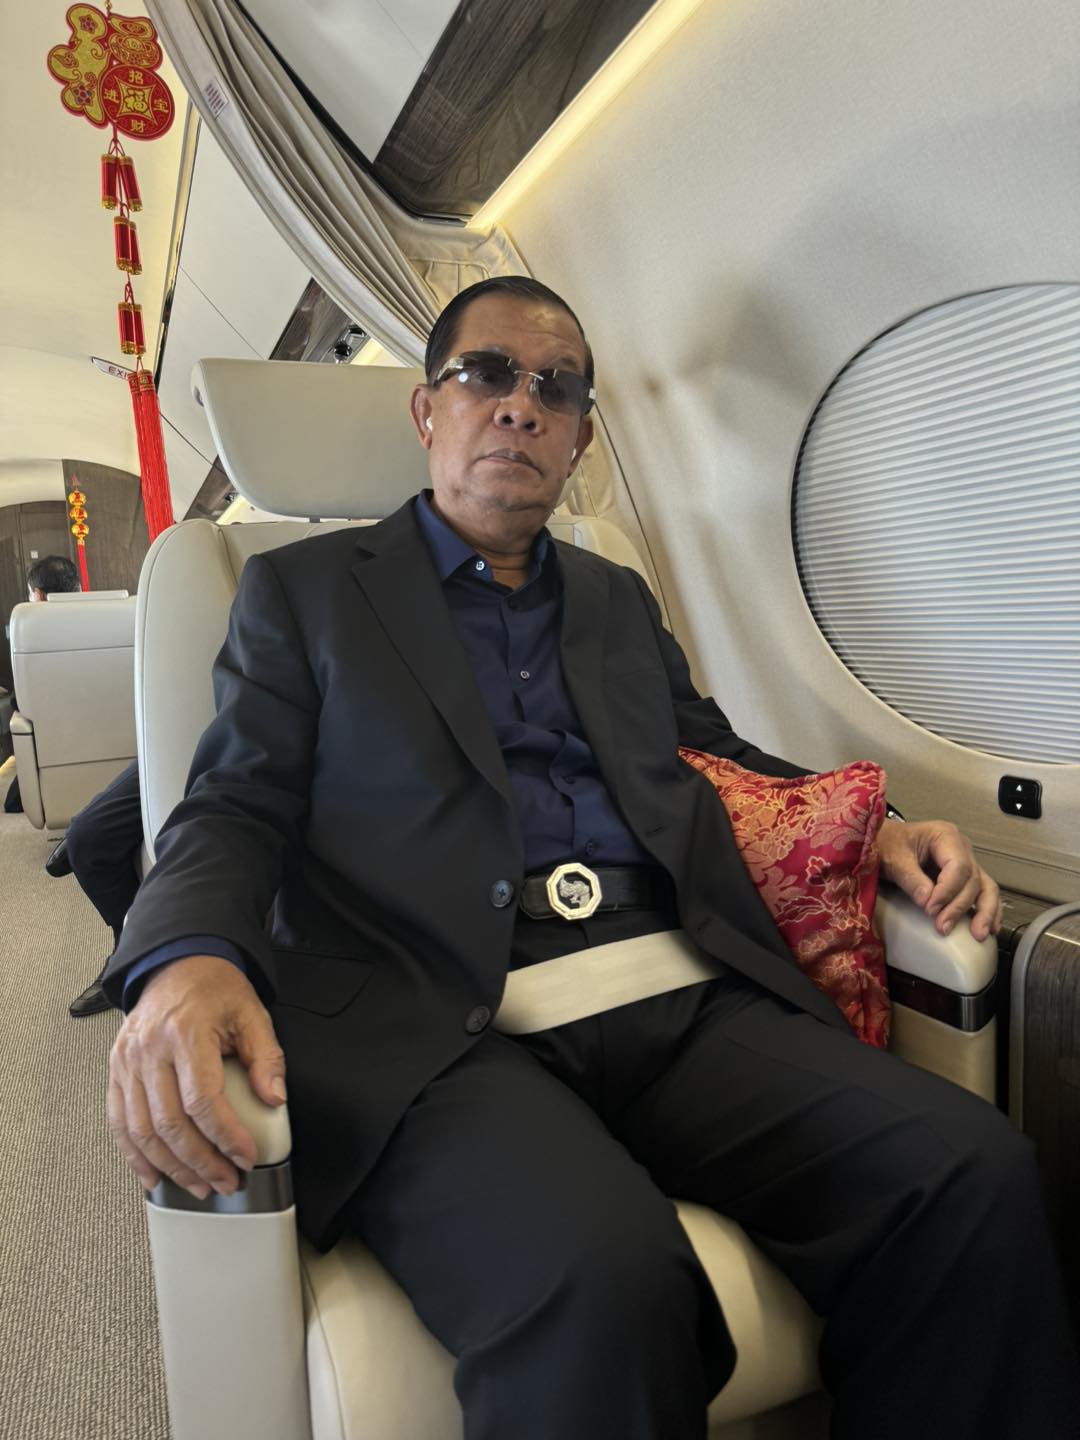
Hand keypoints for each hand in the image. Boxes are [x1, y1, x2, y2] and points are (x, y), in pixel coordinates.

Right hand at [107, 954, 286, 1200]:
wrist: (177, 963)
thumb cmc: (214, 988)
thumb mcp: (251, 1013)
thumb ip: (266, 1057)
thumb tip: (274, 1097)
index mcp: (185, 1034)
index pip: (203, 1100)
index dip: (225, 1136)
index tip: (246, 1156)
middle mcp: (150, 1051)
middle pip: (170, 1124)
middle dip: (201, 1162)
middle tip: (226, 1181)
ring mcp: (128, 1062)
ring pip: (142, 1130)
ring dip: (171, 1167)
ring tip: (199, 1185)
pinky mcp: (116, 1071)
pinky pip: (119, 1122)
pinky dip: (134, 1155)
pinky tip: (153, 1175)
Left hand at [877, 818, 1001, 942]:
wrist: (883, 843)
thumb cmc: (887, 844)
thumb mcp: (893, 859)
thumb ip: (911, 879)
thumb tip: (928, 902)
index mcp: (944, 835)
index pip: (958, 866)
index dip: (947, 890)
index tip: (931, 909)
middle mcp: (960, 848)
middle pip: (972, 879)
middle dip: (959, 906)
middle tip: (942, 926)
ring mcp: (964, 862)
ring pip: (985, 887)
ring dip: (985, 912)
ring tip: (979, 934)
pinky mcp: (962, 878)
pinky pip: (982, 893)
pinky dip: (988, 910)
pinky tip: (989, 927)